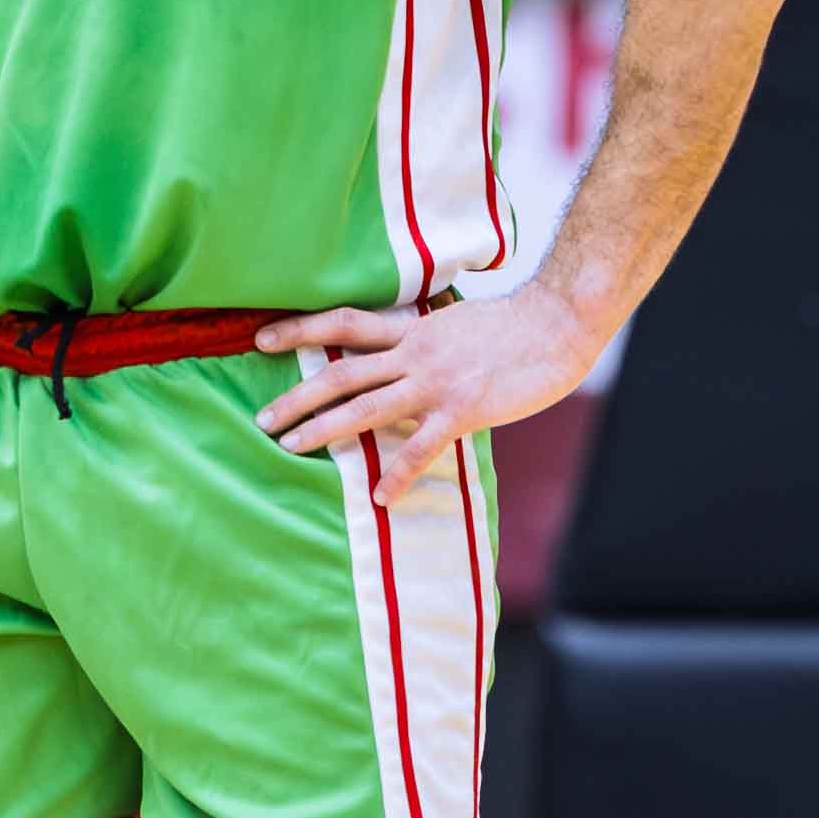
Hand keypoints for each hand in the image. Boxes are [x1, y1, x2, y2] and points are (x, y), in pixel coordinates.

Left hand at [254, 279, 602, 501]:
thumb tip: (397, 351)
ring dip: (324, 428)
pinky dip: (398, 473)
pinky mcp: (463, 409)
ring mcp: (435, 382)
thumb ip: (421, 338)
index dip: (299, 330)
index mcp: (410, 330)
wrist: (558, 320)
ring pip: (365, 406)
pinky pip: (421, 446)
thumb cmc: (512, 325)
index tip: (260, 338)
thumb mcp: (453, 322)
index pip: (342, 324)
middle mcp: (413, 353)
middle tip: (262, 419)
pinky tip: (380, 497)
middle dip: (297, 397)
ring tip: (291, 447)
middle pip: (340, 373)